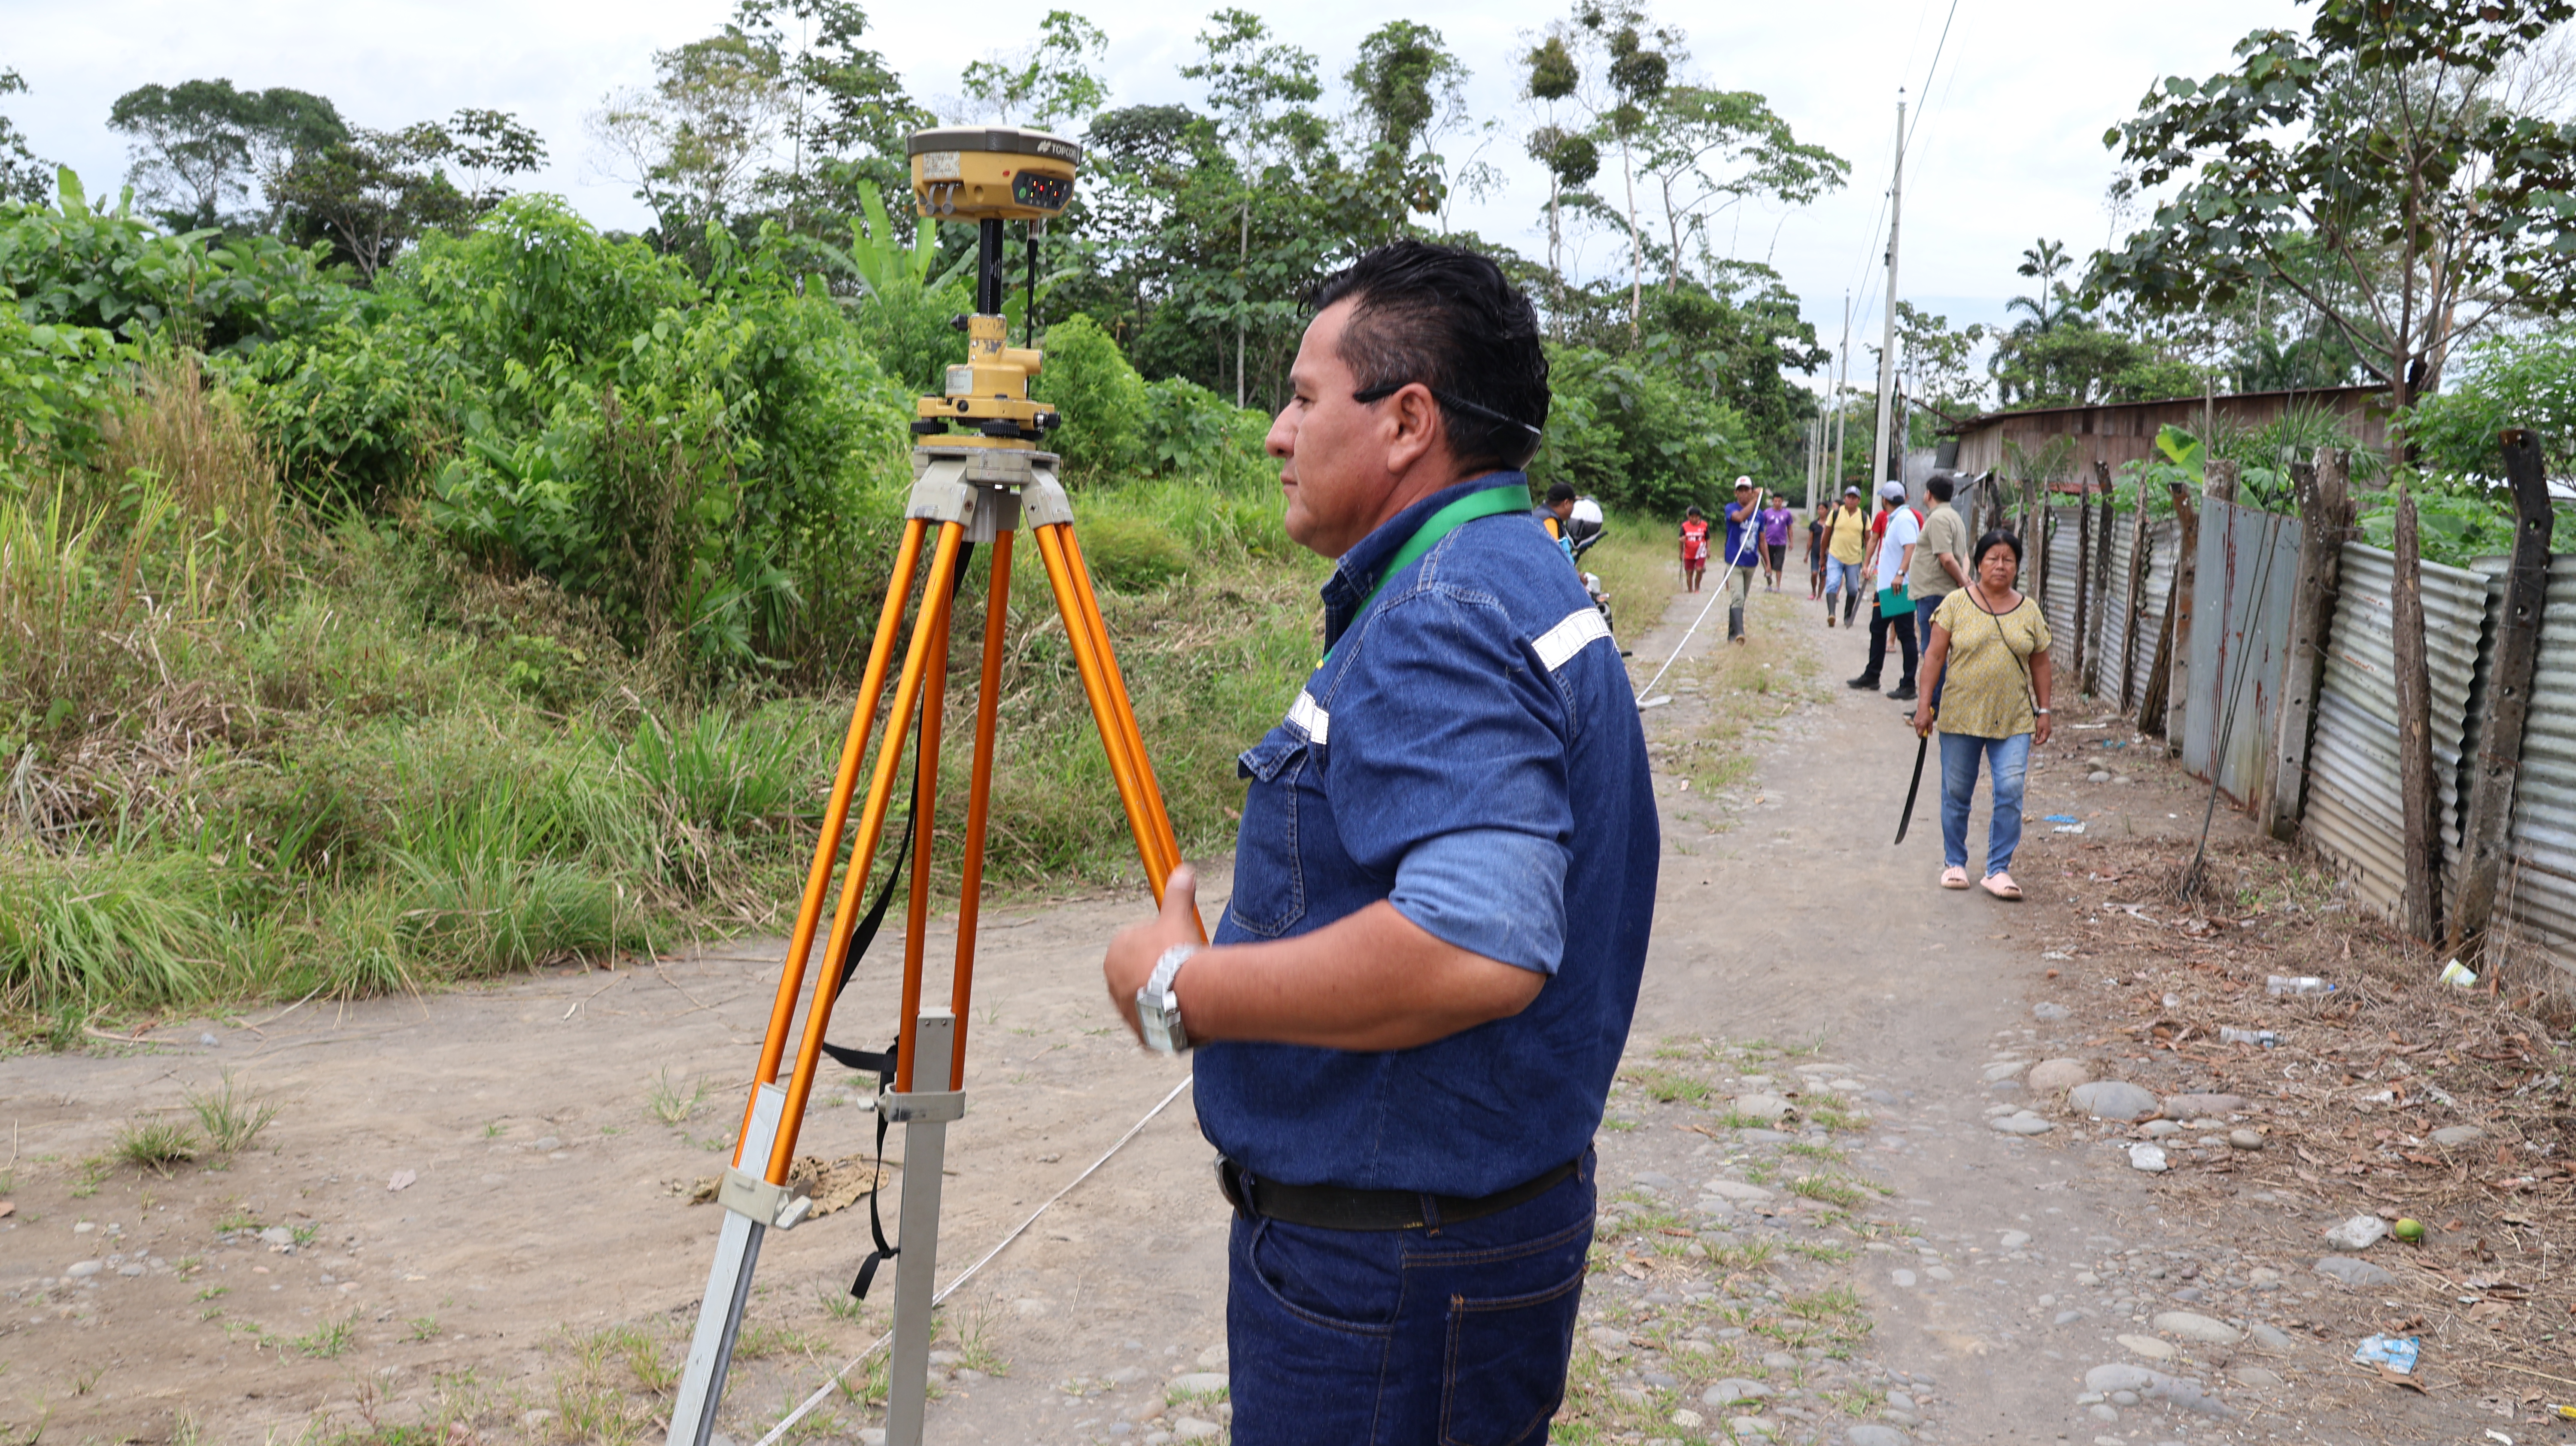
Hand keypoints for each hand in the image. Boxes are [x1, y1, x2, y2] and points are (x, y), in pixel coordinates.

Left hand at [1103, 864, 1202, 1044]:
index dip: (1162, 945)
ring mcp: (1124, 1009)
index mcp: (1115, 952)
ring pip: (1148, 998)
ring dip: (1164, 996)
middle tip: (1184, 970)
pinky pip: (1155, 1024)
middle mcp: (1112, 982)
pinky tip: (1184, 1014)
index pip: (1139, 944)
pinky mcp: (1139, 1031)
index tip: (1179, 948)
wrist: (1186, 995)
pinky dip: (1167, 1020)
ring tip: (1186, 993)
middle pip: (1142, 973)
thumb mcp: (1177, 918)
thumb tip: (1183, 870)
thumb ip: (1177, 895)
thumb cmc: (1176, 953)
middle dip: (1160, 971)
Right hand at [1911, 702, 1933, 737]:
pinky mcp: (1914, 720)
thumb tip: (1930, 734)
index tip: (1925, 736)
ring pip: (1917, 728)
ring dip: (1920, 728)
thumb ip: (1930, 729)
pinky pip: (1916, 725)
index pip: (1919, 734)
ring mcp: (1915, 722)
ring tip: (1924, 724)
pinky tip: (1922, 722)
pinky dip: (1919, 725)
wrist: (1923, 707)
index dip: (1922, 736)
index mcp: (1921, 726)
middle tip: (1926, 730)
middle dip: (1921, 732)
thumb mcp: (1931, 722)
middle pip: (1918, 732)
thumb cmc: (1927, 714)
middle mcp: (1917, 725)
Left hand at [2034, 713, 2052, 746]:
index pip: (2043, 740)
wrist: (2045, 714)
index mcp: (2047, 732)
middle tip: (2035, 743)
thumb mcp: (2038, 727)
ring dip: (2041, 739)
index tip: (2034, 743)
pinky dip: (2041, 736)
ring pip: (2045, 737)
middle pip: (2045, 739)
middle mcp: (2049, 732)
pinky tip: (2038, 736)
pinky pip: (2045, 734)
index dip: (2039, 742)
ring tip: (2036, 740)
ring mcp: (2048, 730)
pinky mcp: (2047, 728)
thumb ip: (2038, 733)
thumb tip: (2037, 739)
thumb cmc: (2041, 720)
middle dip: (2040, 741)